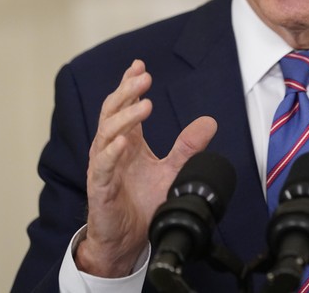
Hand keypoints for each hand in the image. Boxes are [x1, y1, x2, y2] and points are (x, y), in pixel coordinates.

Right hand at [76, 59, 217, 276]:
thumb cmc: (142, 204)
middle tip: (143, 77)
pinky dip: (111, 152)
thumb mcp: (172, 171)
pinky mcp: (100, 188)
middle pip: (112, 112)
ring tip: (143, 104)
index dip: (129, 85)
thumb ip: (187, 147)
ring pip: (106, 134)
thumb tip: (209, 123)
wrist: (127, 242)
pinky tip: (123, 141)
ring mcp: (103, 168)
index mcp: (127, 142)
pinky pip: (102, 167)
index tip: (140, 66)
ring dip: (125, 117)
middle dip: (126, 92)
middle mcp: (112, 150)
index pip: (124, 106)